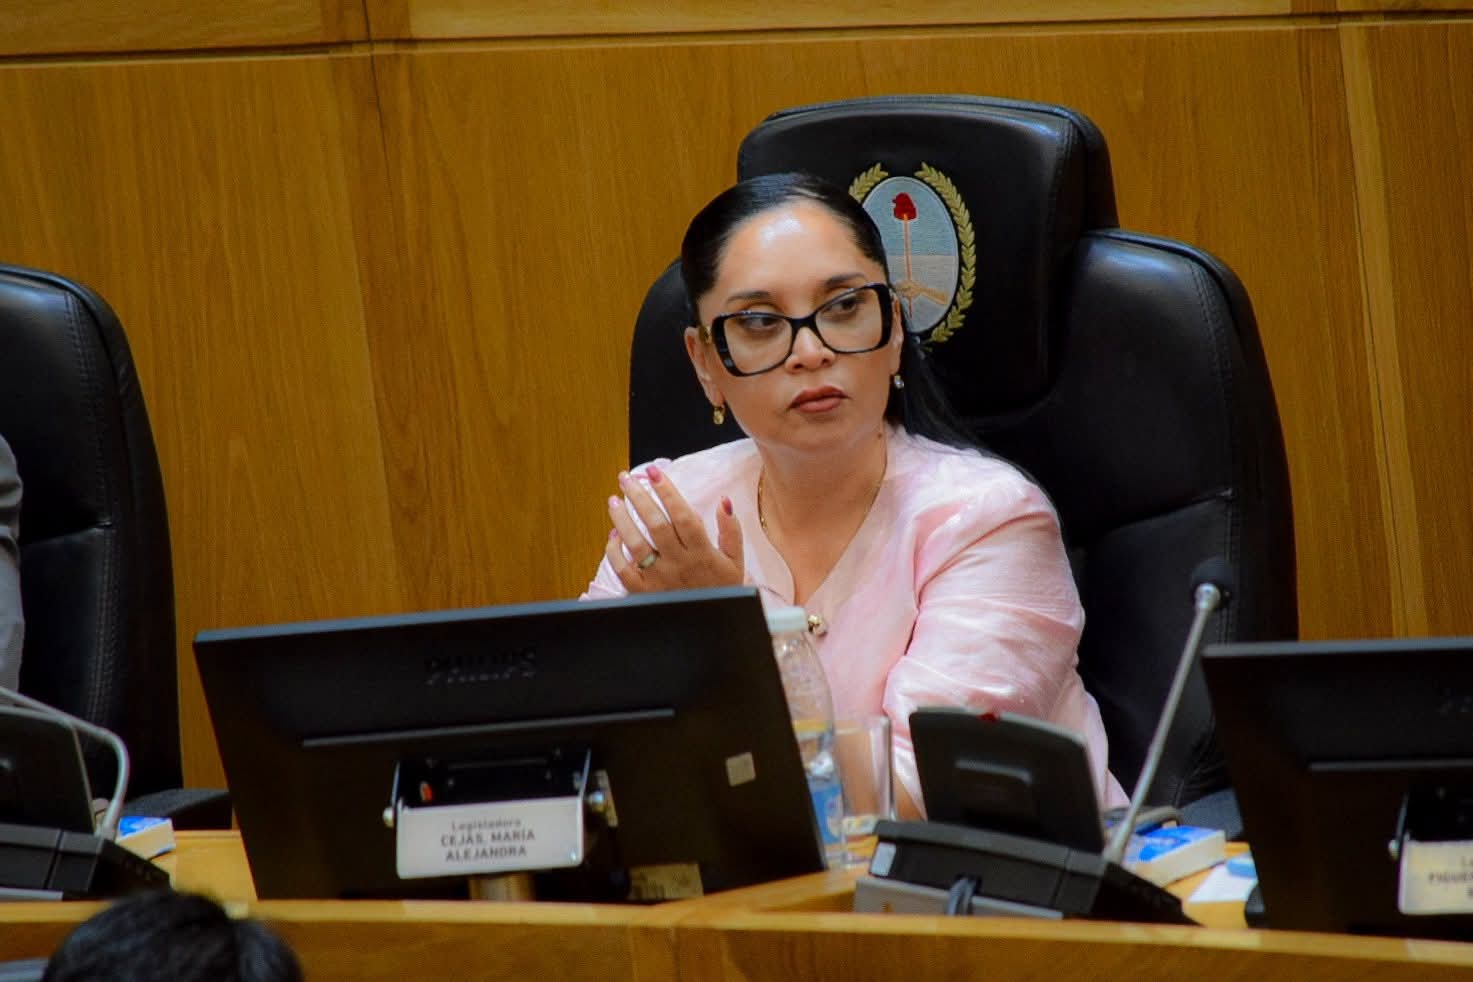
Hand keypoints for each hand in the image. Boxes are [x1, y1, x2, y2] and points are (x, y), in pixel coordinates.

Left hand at [605, 465, 744, 592]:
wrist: (709, 629)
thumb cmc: (722, 592)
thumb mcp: (736, 562)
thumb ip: (731, 531)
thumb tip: (724, 501)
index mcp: (702, 553)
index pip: (683, 515)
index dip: (668, 491)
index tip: (655, 472)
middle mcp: (679, 563)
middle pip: (656, 524)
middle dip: (639, 498)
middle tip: (626, 478)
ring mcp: (659, 579)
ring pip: (636, 545)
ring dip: (622, 520)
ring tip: (614, 501)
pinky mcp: (643, 594)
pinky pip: (623, 571)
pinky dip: (614, 552)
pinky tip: (613, 536)